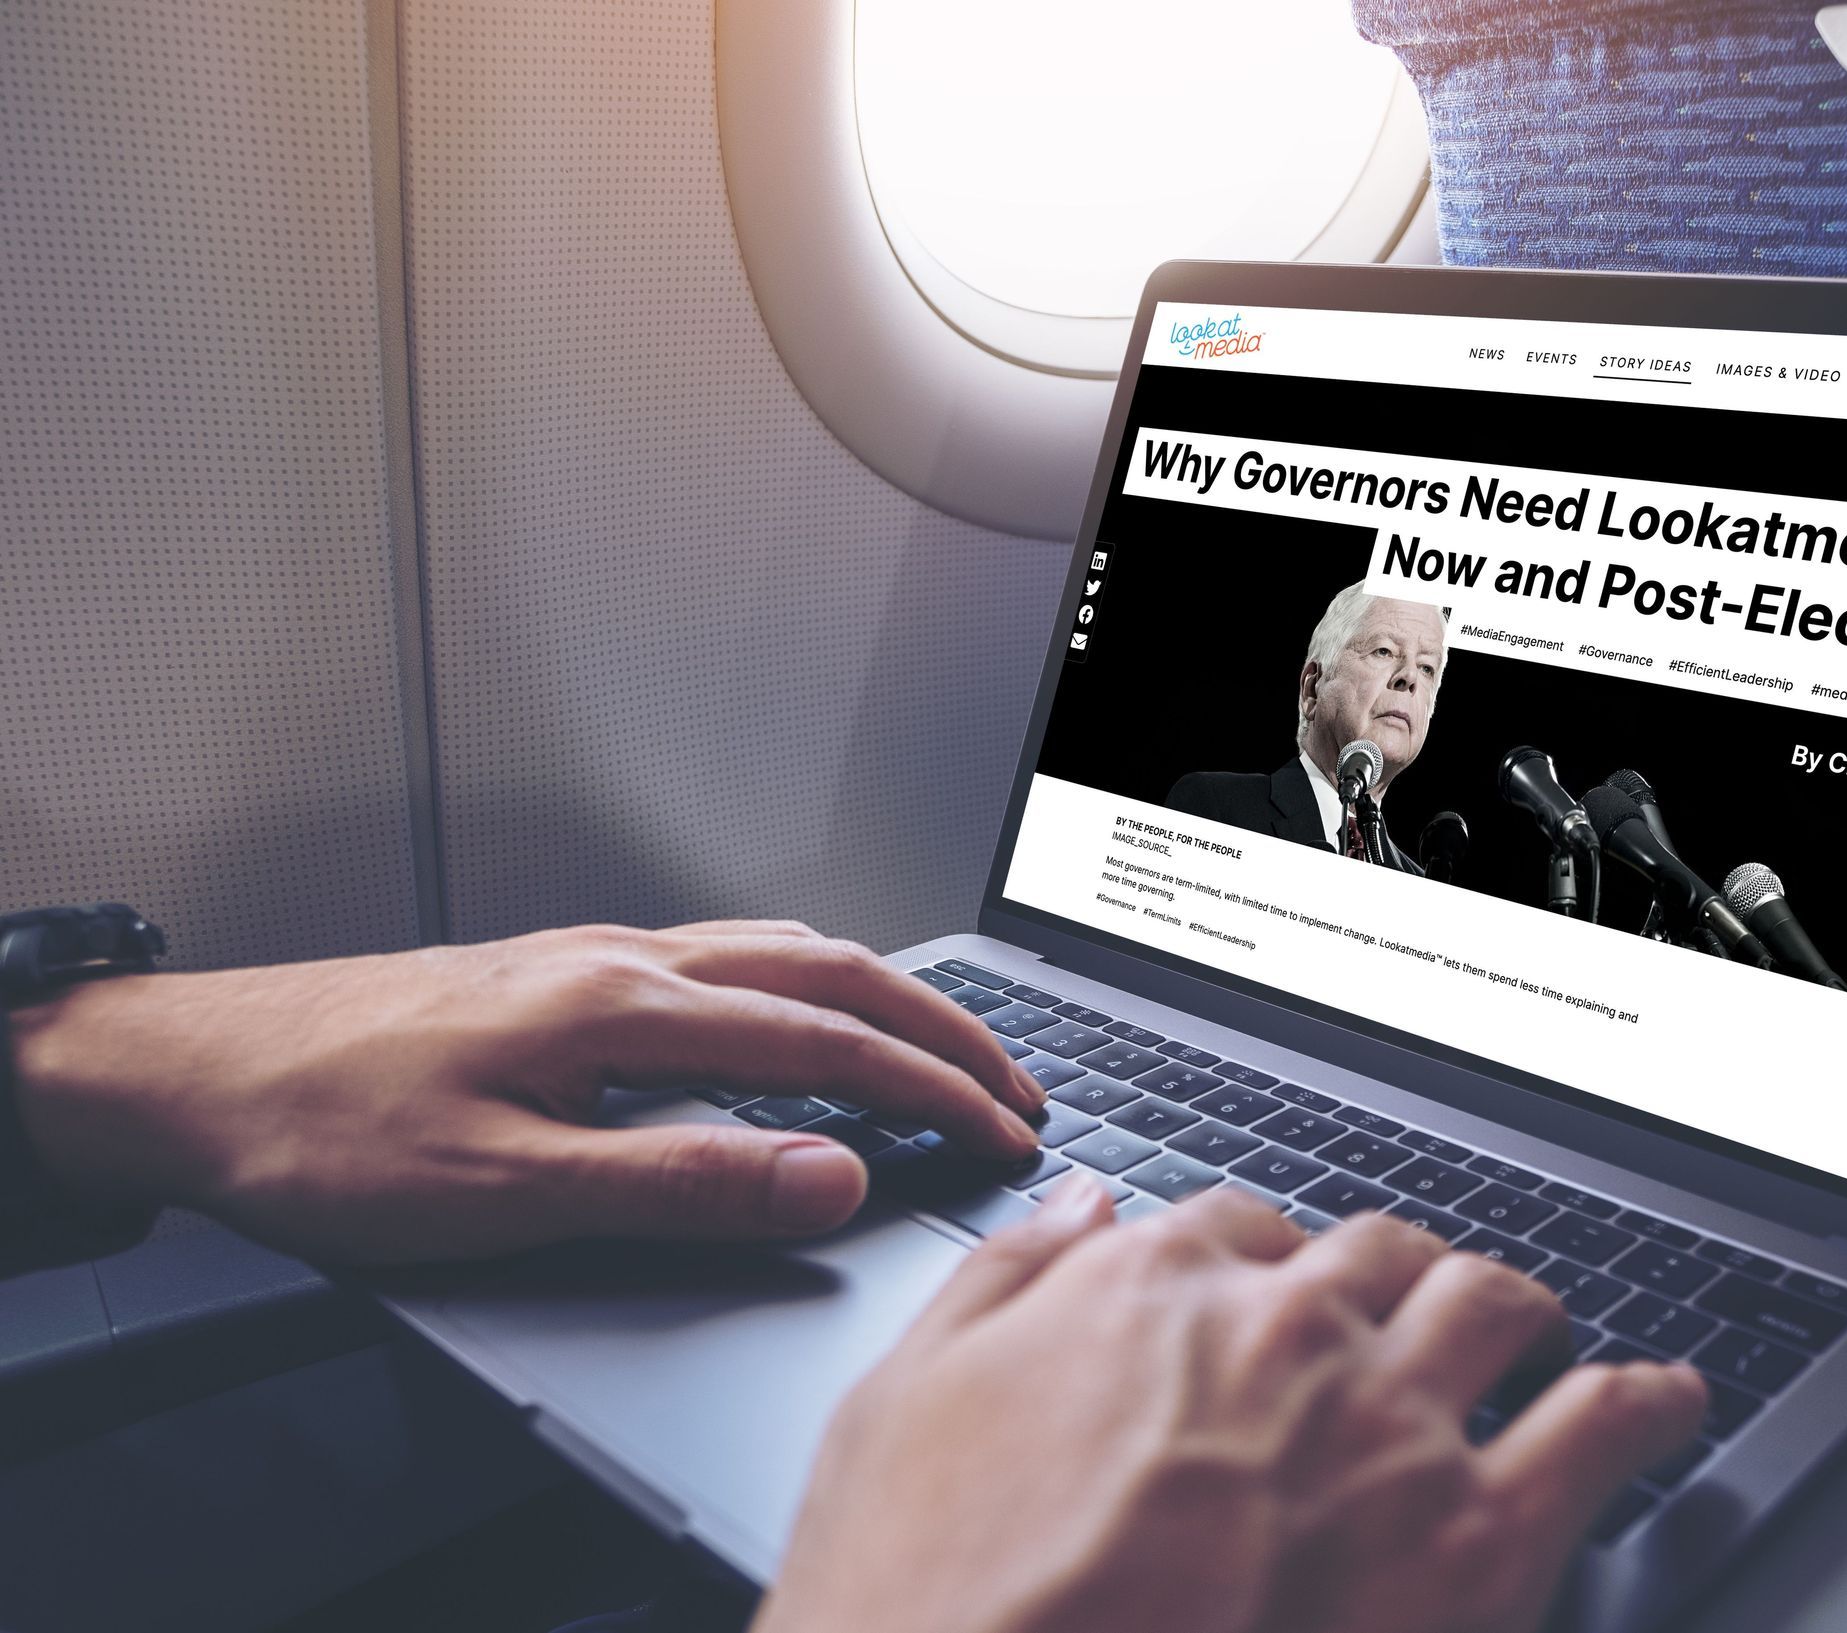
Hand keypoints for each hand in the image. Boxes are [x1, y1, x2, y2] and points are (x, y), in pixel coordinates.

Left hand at [7, 922, 1045, 1261]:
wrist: (194, 1068)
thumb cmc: (323, 1127)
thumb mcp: (503, 1190)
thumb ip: (678, 1183)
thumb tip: (826, 1175)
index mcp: (624, 1007)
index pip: (827, 1041)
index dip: (932, 1089)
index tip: (1004, 1131)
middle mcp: (622, 960)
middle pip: (828, 968)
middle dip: (940, 1026)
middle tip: (1013, 1082)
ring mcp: (592, 955)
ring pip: (781, 946)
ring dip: (880, 993)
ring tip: (937, 1042)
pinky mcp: (559, 972)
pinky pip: (725, 954)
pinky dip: (806, 982)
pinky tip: (795, 1012)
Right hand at [759, 1178, 1707, 1632]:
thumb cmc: (928, 1600)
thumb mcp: (904, 1401)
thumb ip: (1008, 1278)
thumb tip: (1083, 1202)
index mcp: (1153, 1286)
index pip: (1242, 1224)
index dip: (1268, 1260)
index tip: (1280, 1292)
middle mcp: (1285, 1329)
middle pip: (1380, 1254)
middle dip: (1398, 1275)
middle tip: (1412, 1312)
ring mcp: (1389, 1427)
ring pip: (1495, 1303)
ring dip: (1516, 1311)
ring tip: (1535, 1334)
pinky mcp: (1474, 1541)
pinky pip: (1604, 1426)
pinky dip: (1649, 1402)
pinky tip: (1663, 1403)